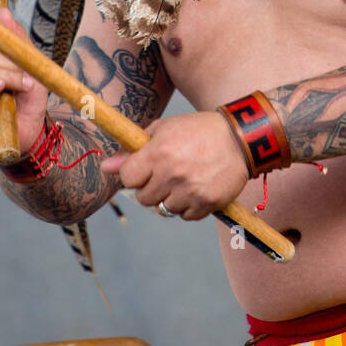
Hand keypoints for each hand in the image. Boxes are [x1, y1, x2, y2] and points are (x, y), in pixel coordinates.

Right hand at [0, 7, 48, 159]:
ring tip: (24, 86)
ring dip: (7, 74)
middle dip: (6, 56)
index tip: (7, 31)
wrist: (28, 134)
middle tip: (27, 71)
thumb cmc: (27, 98)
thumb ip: (17, 39)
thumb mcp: (31, 64)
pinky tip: (0, 87)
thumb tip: (1, 11)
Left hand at [100, 112, 248, 220]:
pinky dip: (189, 206)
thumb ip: (134, 149)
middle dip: (150, 187)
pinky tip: (197, 187)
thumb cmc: (197, 130)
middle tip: (166, 173)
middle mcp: (172, 173)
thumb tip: (106, 167)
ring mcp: (190, 191)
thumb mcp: (165, 129)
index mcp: (159, 152)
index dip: (134, 174)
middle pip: (143, 198)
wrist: (239, 138)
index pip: (128, 179)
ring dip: (170, 197)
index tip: (144, 168)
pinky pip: (185, 216)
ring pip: (164, 209)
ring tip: (185, 179)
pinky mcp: (207, 203)